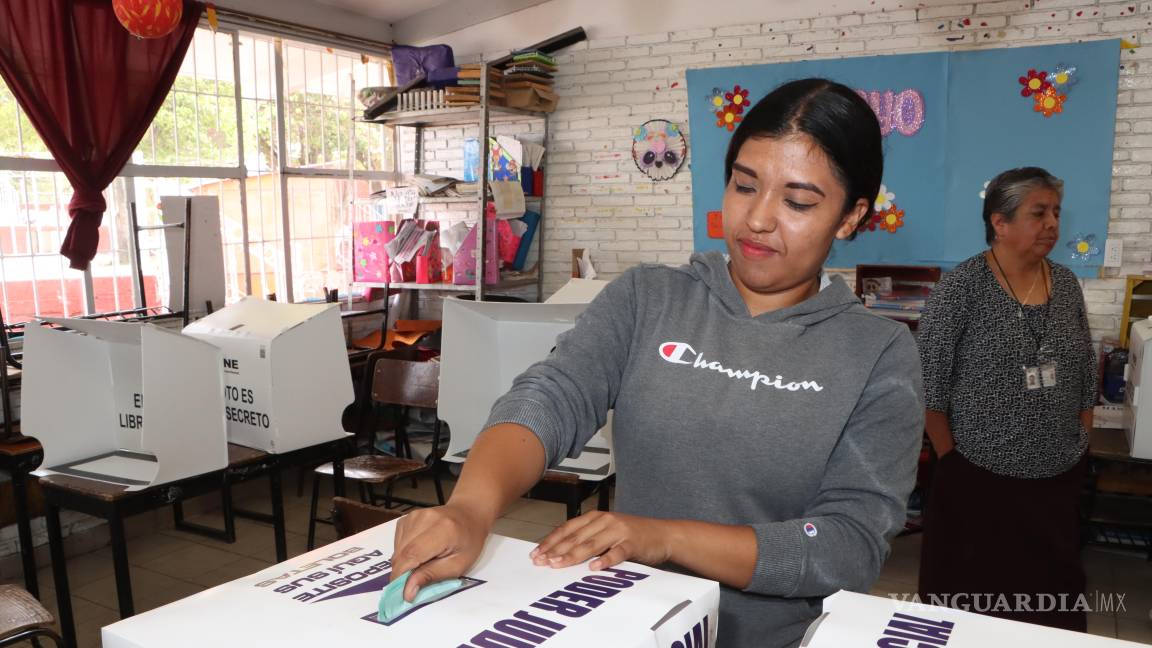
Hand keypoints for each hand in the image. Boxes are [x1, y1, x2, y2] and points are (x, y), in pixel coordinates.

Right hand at [389, 503, 491, 601]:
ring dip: (404, 563)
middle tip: (414, 583)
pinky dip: (404, 553)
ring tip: (424, 562)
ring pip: (397, 550)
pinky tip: (420, 550)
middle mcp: (425, 518)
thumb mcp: (458, 565)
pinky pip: (398, 543)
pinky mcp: (408, 517)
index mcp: (443, 530)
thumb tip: (407, 591)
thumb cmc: (468, 542)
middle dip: (402, 573)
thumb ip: (431, 576)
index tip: (401, 593)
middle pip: (401, 553)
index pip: (412, 554)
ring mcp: (414, 515)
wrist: (468, 515)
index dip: (402, 575)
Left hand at [531, 511, 673, 570]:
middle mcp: (605, 521)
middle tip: (542, 562)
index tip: (536, 554)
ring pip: (592, 544)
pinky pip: (617, 553)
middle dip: (556, 550)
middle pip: (576, 537)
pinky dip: (605, 560)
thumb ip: (586, 537)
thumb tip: (558, 550)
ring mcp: (619, 531)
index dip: (551, 541)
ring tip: (559, 565)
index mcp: (595, 517)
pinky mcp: (632, 543)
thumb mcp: (605, 531)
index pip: (567, 529)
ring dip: (573, 555)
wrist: (662, 534)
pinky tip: (594, 568)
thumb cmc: (631, 535)